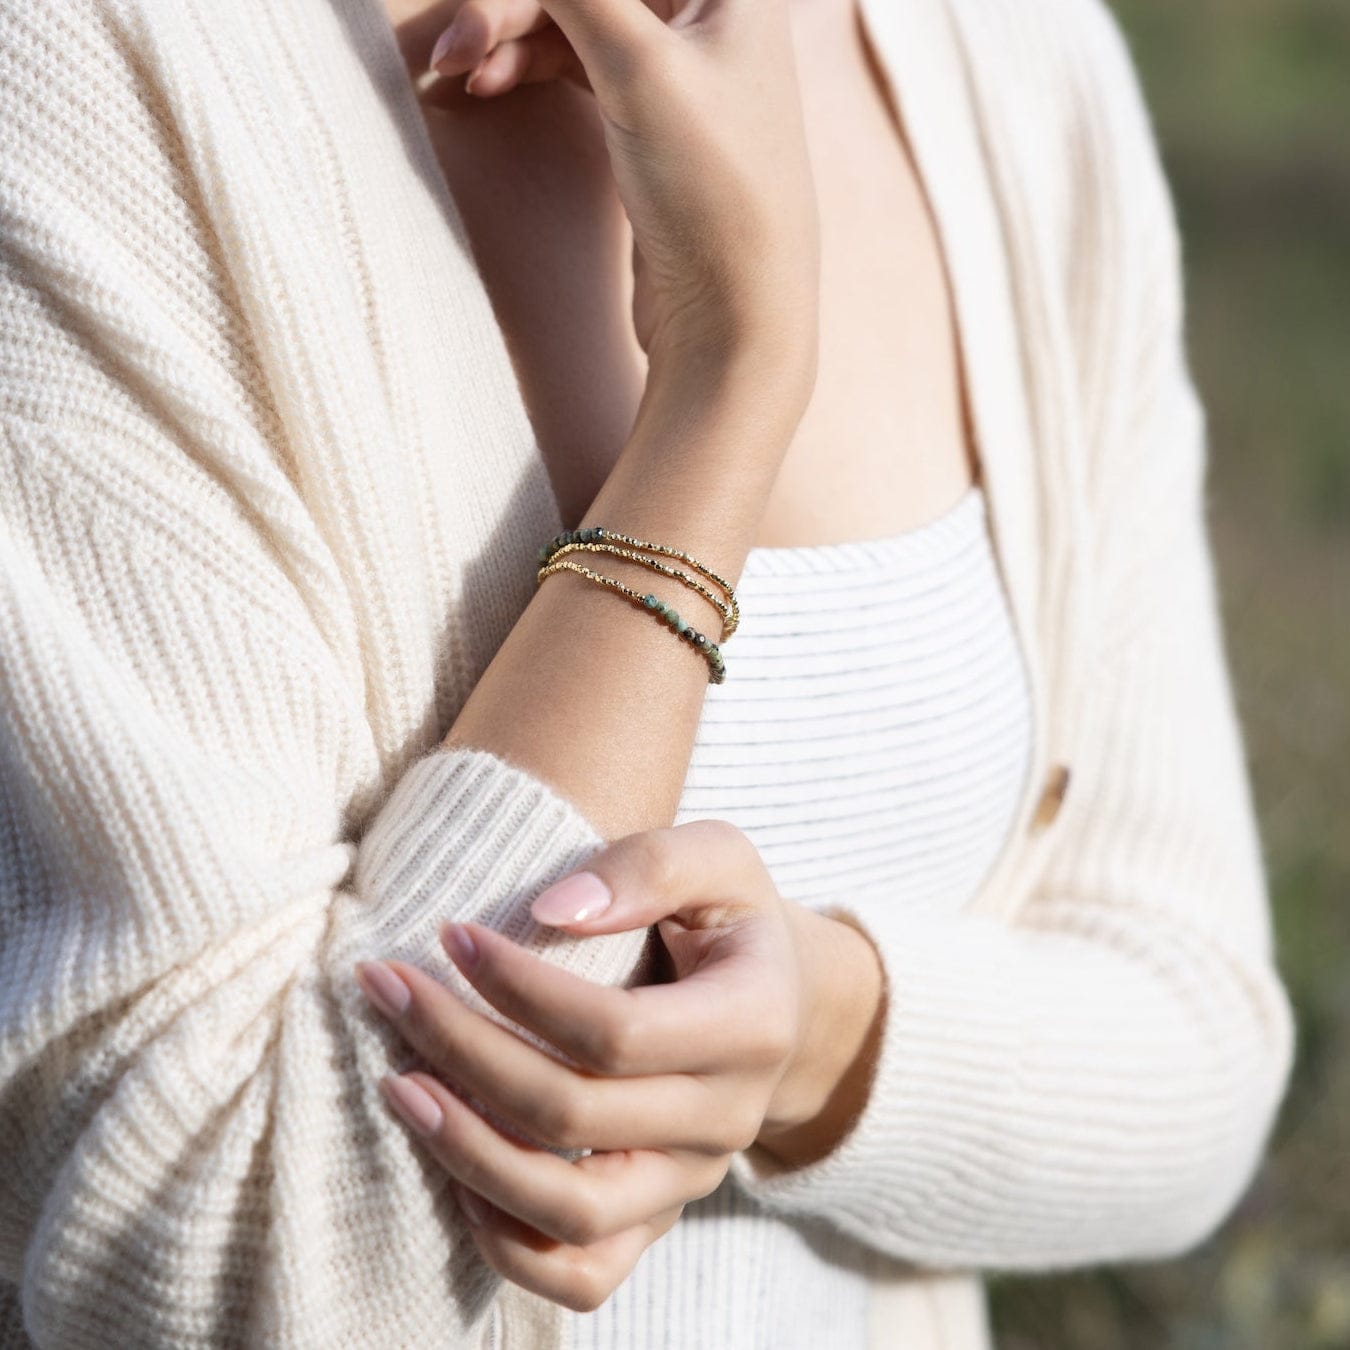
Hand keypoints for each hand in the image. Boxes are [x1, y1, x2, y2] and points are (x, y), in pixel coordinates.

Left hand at [353, 820, 883, 1310]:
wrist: (776, 1000)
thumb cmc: (728, 917)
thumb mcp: (717, 857)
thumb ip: (649, 866)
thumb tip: (551, 911)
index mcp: (752, 1025)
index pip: (615, 1031)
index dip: (520, 989)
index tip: (451, 935)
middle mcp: (727, 1118)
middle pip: (573, 1114)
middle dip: (462, 1048)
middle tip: (390, 987)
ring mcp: (691, 1180)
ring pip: (572, 1212)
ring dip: (466, 1152)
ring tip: (395, 1084)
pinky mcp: (659, 1218)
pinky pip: (582, 1274)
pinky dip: (506, 1242)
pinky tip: (450, 1169)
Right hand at [425, 0, 819, 397]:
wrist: (733, 322)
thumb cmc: (713, 194)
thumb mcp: (640, 66)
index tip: (488, 13)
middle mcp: (711, 16)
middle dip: (514, 3)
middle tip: (453, 46)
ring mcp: (678, 69)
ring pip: (574, 19)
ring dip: (510, 35)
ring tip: (457, 74)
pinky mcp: (647, 121)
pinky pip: (575, 65)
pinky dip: (529, 68)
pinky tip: (487, 85)